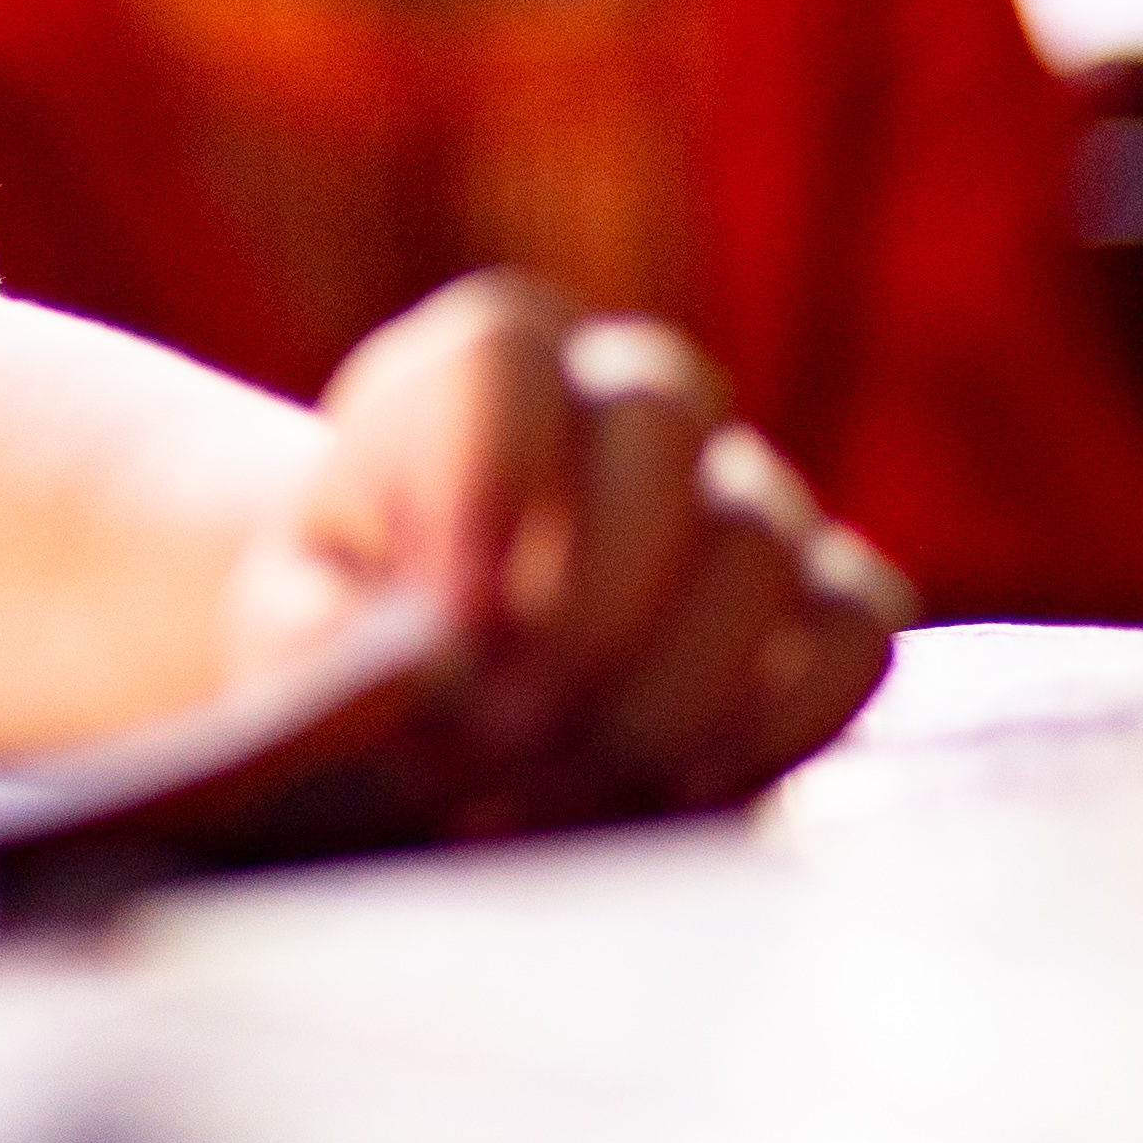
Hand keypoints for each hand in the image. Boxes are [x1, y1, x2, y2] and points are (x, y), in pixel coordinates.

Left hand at [239, 275, 906, 825]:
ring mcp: (748, 486)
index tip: (444, 627)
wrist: (430, 673)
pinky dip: (780, 720)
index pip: (510, 360)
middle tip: (500, 735)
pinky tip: (676, 790)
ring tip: (557, 789)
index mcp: (488, 353)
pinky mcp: (826, 592)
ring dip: (660, 690)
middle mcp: (635, 388)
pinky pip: (856, 633)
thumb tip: (421, 666)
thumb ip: (314, 625)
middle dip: (581, 609)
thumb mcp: (286, 618)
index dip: (485, 489)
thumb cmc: (345, 626)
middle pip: (662, 433)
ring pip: (761, 544)